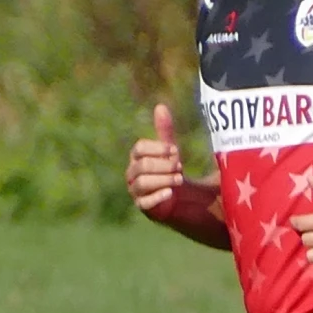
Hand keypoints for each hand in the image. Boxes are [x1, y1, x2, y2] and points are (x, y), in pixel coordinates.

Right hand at [127, 103, 220, 221]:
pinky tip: (171, 193)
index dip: (157, 148)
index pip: (139, 148)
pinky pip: (144, 202)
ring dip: (163, 179)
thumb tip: (160, 106)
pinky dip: (158, 196)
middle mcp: (132, 174)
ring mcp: (135, 191)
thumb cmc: (170, 170)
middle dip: (162, 165)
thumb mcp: (169, 150)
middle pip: (141, 165)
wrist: (177, 196)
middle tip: (180, 166)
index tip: (175, 150)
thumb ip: (164, 130)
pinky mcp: (143, 206)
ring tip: (180, 179)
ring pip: (142, 183)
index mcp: (136, 157)